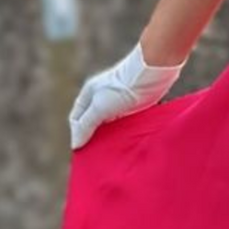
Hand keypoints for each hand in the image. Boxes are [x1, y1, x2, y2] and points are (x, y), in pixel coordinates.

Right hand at [69, 41, 184, 149]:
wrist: (153, 72)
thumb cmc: (123, 88)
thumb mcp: (100, 107)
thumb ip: (86, 125)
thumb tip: (76, 144)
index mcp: (88, 94)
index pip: (76, 120)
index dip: (78, 135)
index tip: (84, 153)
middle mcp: (101, 97)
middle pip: (93, 122)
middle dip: (94, 138)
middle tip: (98, 156)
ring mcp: (117, 101)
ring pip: (109, 124)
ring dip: (110, 136)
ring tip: (113, 152)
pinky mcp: (133, 105)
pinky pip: (124, 122)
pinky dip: (124, 132)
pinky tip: (127, 142)